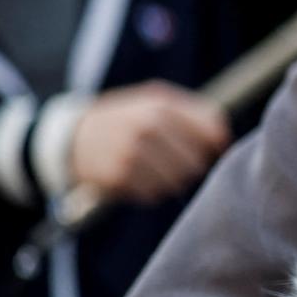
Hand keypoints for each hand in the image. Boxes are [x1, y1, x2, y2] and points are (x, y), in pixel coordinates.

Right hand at [68, 83, 230, 204]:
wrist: (73, 138)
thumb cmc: (127, 119)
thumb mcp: (156, 103)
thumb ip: (194, 114)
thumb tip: (224, 137)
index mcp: (161, 106)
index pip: (212, 130)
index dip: (218, 143)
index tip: (214, 148)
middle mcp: (147, 128)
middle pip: (197, 161)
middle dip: (194, 164)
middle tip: (180, 161)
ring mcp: (132, 153)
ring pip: (179, 181)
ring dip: (174, 180)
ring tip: (159, 169)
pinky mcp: (119, 177)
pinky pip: (155, 194)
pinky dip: (153, 190)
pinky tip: (140, 178)